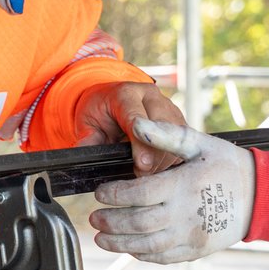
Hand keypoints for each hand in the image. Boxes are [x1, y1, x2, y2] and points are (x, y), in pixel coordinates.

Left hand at [71, 81, 186, 174]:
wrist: (110, 99)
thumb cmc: (99, 111)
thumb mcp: (86, 123)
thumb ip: (88, 139)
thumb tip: (86, 157)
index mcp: (126, 94)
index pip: (137, 117)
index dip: (141, 143)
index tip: (142, 164)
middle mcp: (151, 97)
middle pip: (162, 129)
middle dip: (153, 156)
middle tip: (141, 175)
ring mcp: (169, 107)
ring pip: (176, 138)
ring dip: (163, 160)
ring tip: (148, 173)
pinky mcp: (179, 121)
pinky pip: (182, 144)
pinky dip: (171, 159)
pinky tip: (159, 168)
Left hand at [90, 119, 255, 263]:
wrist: (261, 196)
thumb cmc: (227, 164)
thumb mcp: (199, 142)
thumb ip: (166, 134)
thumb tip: (137, 124)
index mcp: (184, 185)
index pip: (139, 194)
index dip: (114, 195)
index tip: (99, 193)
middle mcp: (186, 214)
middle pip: (139, 223)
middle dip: (111, 222)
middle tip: (94, 218)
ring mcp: (192, 236)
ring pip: (148, 245)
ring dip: (120, 243)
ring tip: (101, 238)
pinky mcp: (196, 250)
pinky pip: (164, 256)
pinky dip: (142, 254)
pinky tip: (129, 248)